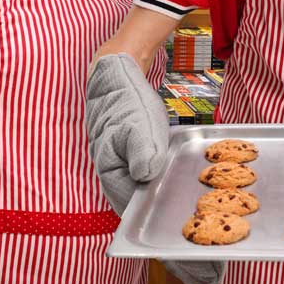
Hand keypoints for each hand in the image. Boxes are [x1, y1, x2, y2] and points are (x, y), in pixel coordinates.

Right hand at [85, 54, 226, 283]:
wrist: (118, 80)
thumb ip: (138, 146)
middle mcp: (130, 191)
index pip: (144, 229)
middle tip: (214, 278)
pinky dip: (191, 215)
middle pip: (157, 232)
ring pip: (166, 220)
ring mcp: (143, 184)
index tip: (195, 270)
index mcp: (119, 184)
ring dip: (191, 240)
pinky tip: (211, 223)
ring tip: (216, 263)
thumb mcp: (130, 122)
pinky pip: (173, 201)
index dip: (170, 252)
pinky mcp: (156, 175)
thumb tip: (146, 173)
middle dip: (185, 257)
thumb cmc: (122, 102)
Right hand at [86, 54, 169, 213]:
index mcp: (108, 168)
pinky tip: (162, 166)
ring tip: (172, 182)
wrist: (115, 75)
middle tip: (176, 195)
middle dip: (152, 200)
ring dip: (152, 186)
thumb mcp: (140, 125)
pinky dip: (150, 173)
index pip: (128, 205)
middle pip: (130, 198)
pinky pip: (135, 173)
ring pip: (133, 186)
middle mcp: (107, 170)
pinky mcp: (120, 153)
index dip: (149, 208)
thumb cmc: (127, 100)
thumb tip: (145, 177)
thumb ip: (142, 153)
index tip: (170, 206)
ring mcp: (112, 162)